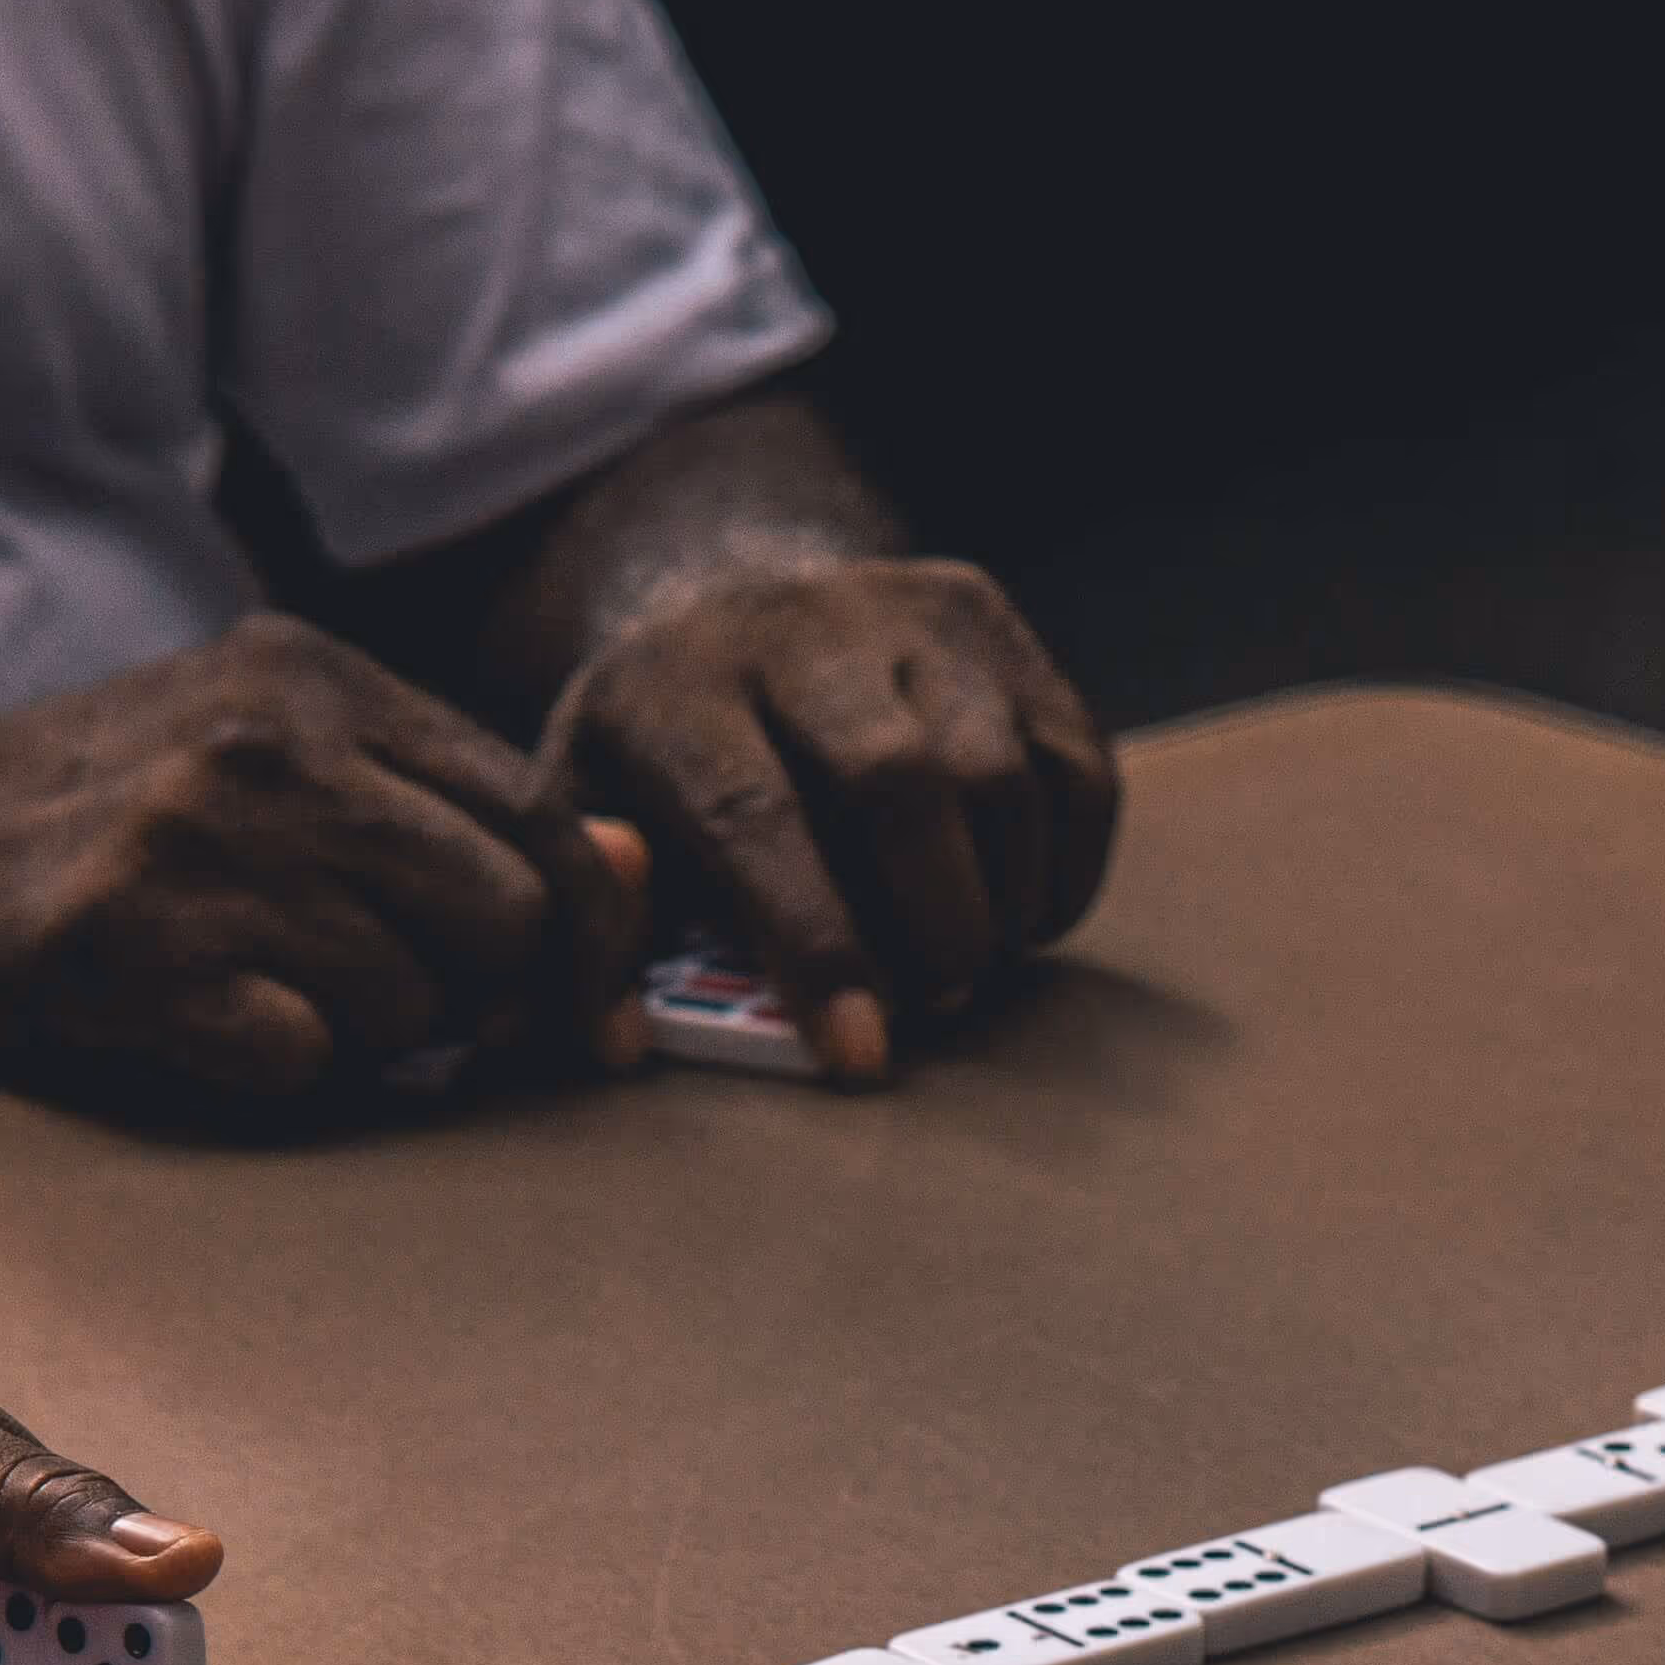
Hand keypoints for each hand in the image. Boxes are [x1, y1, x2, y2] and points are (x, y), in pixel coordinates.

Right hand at [0, 615, 651, 1107]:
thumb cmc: (103, 822)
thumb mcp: (269, 758)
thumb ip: (444, 799)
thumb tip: (635, 862)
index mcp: (312, 676)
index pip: (538, 810)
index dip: (594, 929)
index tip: (602, 1016)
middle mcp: (264, 745)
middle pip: (504, 915)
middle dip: (483, 994)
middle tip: (415, 1014)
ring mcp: (194, 846)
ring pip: (415, 1000)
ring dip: (373, 1035)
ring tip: (273, 992)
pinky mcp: (132, 954)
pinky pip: (307, 1060)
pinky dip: (279, 1066)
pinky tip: (211, 1023)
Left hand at [551, 557, 1116, 1084]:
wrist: (730, 611)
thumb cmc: (662, 768)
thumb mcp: (589, 828)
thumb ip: (596, 931)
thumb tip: (620, 1038)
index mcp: (672, 691)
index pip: (754, 819)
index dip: (818, 947)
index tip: (864, 1053)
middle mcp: (792, 626)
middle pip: (898, 781)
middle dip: (935, 924)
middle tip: (938, 1001)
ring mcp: (903, 611)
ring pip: (1000, 775)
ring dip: (1004, 902)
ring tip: (968, 957)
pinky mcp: (988, 620)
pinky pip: (1075, 762)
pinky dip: (1066, 865)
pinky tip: (1018, 909)